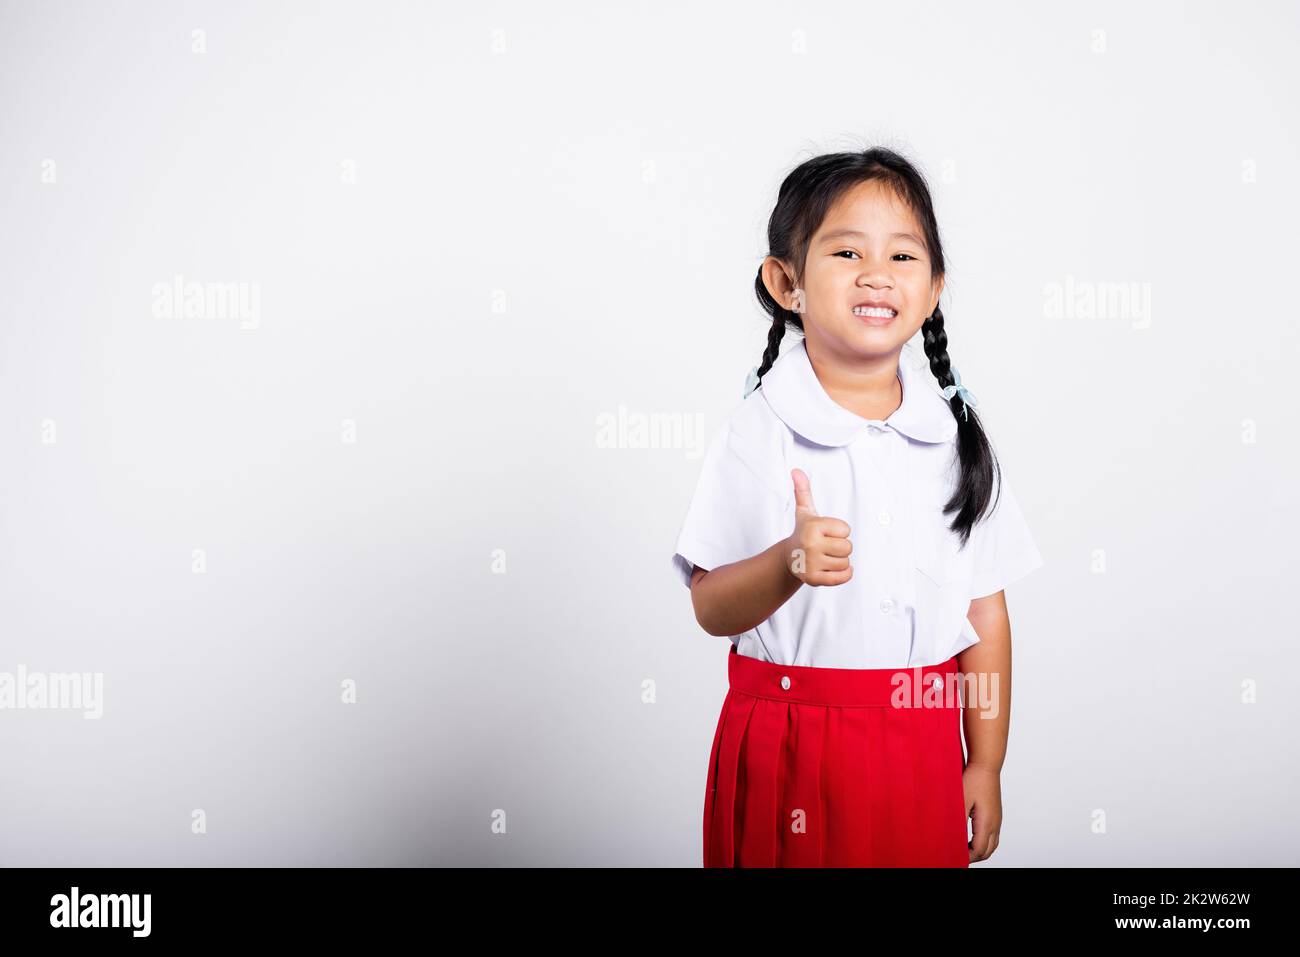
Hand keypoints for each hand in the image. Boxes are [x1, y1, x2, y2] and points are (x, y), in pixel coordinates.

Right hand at [785, 468, 852, 585]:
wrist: (789, 558)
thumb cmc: (803, 532)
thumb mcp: (805, 511)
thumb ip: (803, 490)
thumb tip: (796, 470)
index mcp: (813, 526)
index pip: (846, 530)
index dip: (839, 531)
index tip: (825, 533)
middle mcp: (810, 544)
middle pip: (848, 547)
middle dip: (840, 547)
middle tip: (825, 546)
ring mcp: (811, 563)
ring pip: (846, 563)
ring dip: (839, 561)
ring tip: (824, 557)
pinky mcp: (813, 579)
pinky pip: (843, 577)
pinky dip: (844, 574)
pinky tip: (834, 568)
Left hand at [963, 763, 1001, 862]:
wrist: (986, 765)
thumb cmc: (974, 779)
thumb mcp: (961, 801)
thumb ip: (958, 821)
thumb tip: (952, 838)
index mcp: (987, 823)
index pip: (979, 850)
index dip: (967, 858)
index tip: (954, 858)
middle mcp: (995, 824)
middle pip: (987, 851)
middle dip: (973, 857)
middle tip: (957, 857)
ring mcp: (997, 819)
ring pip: (991, 845)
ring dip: (979, 850)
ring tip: (962, 850)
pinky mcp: (996, 814)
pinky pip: (992, 835)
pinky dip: (982, 842)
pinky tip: (969, 837)